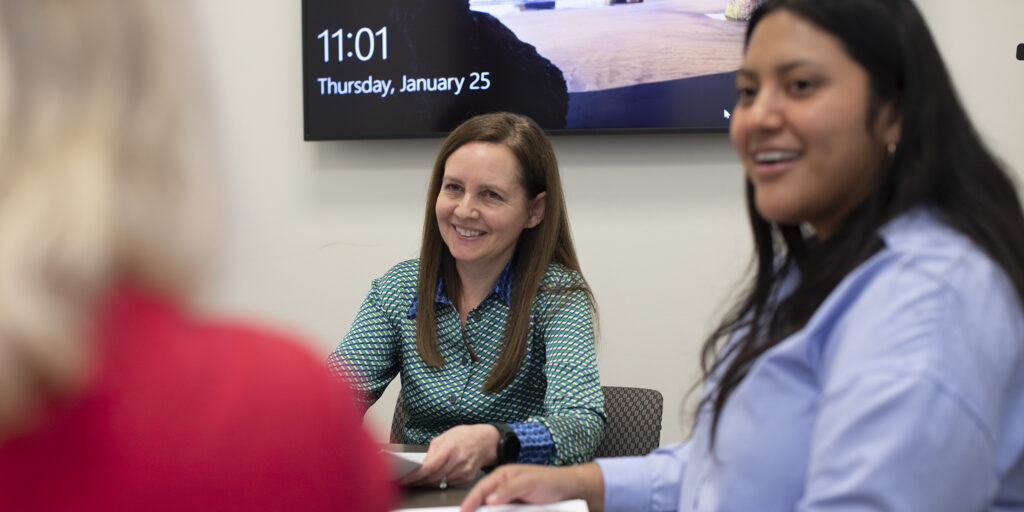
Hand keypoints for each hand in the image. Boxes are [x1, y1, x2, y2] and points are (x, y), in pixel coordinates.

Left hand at [400, 424, 499, 486]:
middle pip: (433, 477)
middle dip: (419, 480)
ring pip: (440, 483)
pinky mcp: (468, 477)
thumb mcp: (444, 437)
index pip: (429, 467)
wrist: (485, 441)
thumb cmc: (464, 436)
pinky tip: (436, 478)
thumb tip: (420, 465)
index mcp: (450, 447)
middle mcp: (458, 460)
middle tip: (410, 481)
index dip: (415, 475)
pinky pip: (449, 483)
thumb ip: (431, 452)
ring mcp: (464, 470)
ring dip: (428, 482)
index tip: (406, 479)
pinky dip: (440, 482)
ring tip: (420, 479)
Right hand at [460, 464, 601, 511]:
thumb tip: (489, 499)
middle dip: (475, 508)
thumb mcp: (528, 482)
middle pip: (483, 501)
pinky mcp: (516, 509)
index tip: (463, 511)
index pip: (481, 489)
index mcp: (502, 476)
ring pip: (492, 509)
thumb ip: (508, 489)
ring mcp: (509, 500)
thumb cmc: (549, 481)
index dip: (470, 500)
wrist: (568, 491)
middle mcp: (503, 489)